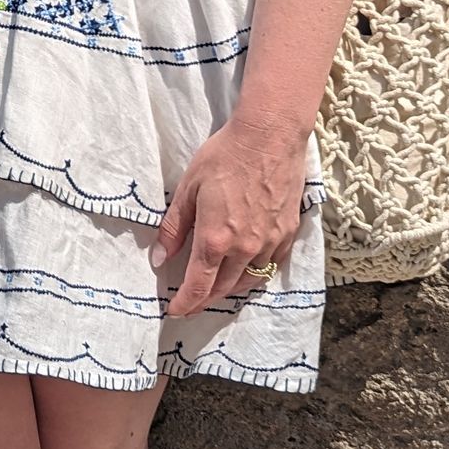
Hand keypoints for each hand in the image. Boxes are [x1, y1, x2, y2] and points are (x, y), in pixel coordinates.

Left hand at [151, 114, 306, 316]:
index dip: (184, 304)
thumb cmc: (224, 157)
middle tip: (191, 305)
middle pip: (223, 290)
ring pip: (249, 282)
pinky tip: (247, 272)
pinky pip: (271, 266)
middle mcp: (244, 249)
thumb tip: (160, 258)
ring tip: (216, 292)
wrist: (270, 136)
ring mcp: (270, 243)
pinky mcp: (288, 233)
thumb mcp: (188, 189)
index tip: (174, 311)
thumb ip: (174, 228)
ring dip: (230, 291)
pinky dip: (255, 275)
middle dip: (204, 301)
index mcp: (215, 240)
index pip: (197, 287)